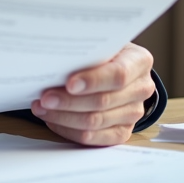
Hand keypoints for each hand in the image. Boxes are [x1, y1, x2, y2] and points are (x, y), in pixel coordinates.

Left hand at [30, 42, 154, 146]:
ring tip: (41, 107)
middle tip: (44, 98)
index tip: (69, 83)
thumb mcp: (99, 44)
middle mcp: (141, 88)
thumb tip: (53, 61)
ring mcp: (133, 113)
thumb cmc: (103, 53)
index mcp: (139, 62)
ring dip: (64, 116)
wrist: (116, 67)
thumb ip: (85, 52)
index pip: (118, 74)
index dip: (93, 81)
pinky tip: (53, 119)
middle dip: (69, 101)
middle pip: (103, 101)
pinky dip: (69, 130)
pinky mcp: (122, 132)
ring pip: (95, 122)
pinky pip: (93, 138)